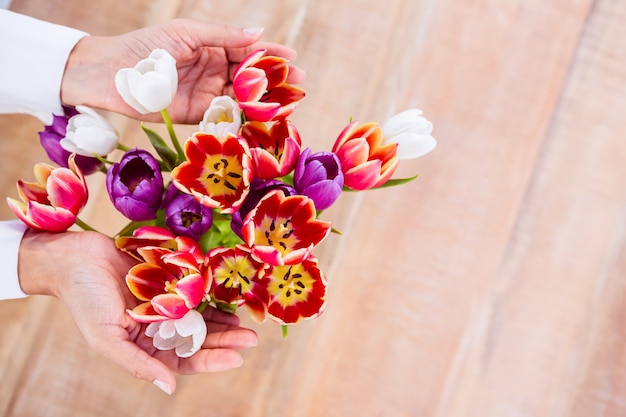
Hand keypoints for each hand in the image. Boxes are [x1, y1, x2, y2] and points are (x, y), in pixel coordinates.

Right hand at [17, 229, 257, 394]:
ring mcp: (165, 302)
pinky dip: (211, 295)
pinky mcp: (168, 279)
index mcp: (144, 345)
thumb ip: (137, 364)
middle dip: (225, 340)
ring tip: (245, 323)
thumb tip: (169, 388)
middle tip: (252, 338)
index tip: (237, 358)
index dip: (210, 361)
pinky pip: (195, 290)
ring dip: (223, 321)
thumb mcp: (106, 338)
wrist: (74, 258)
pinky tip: (228, 298)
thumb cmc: (84, 301)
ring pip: (200, 316)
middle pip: (198, 339)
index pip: (183, 360)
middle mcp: (158, 327)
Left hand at [60, 19, 305, 123]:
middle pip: (251, 76)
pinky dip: (244, 118)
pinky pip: (226, 115)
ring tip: (287, 103)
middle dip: (275, 80)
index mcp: (213, 47)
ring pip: (243, 97)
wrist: (114, 74)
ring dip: (265, 100)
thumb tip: (259, 34)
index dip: (271, 56)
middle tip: (299, 84)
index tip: (293, 59)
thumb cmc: (147, 47)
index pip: (248, 52)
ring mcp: (208, 94)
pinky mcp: (198, 115)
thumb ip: (223, 36)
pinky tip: (262, 120)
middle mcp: (215, 71)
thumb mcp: (187, 34)